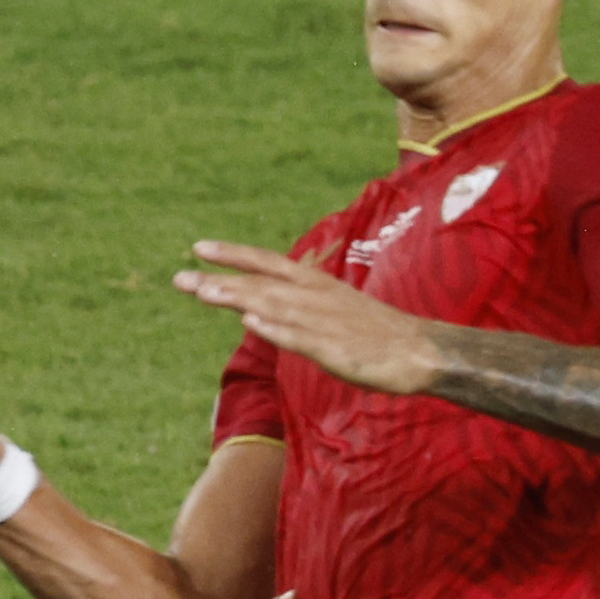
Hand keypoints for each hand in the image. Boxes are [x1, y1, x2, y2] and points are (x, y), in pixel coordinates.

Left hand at [174, 242, 448, 397]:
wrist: (419, 351)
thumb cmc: (374, 333)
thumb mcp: (331, 310)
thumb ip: (295, 307)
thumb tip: (257, 310)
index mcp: (315, 284)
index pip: (267, 262)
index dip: (233, 254)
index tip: (198, 248)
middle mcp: (315, 296)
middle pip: (260, 284)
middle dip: (219, 280)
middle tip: (179, 278)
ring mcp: (324, 322)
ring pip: (274, 306)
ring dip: (237, 298)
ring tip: (204, 293)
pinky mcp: (335, 349)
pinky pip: (300, 337)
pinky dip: (275, 328)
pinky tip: (250, 323)